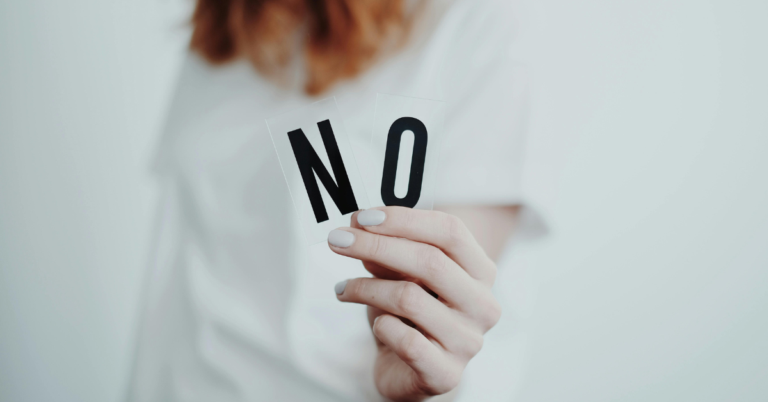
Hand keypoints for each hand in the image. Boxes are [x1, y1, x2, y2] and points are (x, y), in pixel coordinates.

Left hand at [328, 207, 501, 400]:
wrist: (410, 371)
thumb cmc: (408, 316)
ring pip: (410, 299)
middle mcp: (483, 305)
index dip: (405, 219)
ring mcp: (468, 342)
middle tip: (337, 240)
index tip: (363, 217)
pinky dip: (382, 327)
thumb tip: (358, 224)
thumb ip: (387, 252)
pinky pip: (406, 341)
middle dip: (376, 246)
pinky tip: (375, 325)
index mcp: (481, 272)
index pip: (451, 232)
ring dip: (366, 288)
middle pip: (430, 261)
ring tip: (343, 288)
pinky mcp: (446, 374)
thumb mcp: (398, 276)